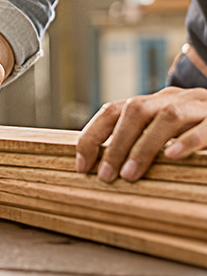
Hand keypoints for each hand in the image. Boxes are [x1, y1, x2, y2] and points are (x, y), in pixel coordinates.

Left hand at [76, 87, 206, 182]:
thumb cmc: (190, 128)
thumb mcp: (160, 131)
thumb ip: (136, 141)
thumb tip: (99, 168)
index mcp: (150, 103)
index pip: (112, 110)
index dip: (92, 135)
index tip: (82, 165)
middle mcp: (169, 99)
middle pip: (135, 111)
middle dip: (116, 144)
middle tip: (105, 176)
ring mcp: (196, 106)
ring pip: (166, 117)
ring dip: (144, 147)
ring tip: (130, 175)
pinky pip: (205, 127)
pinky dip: (188, 141)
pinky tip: (173, 157)